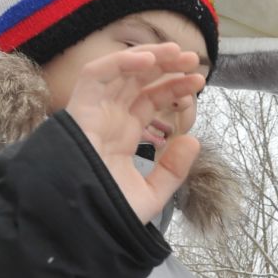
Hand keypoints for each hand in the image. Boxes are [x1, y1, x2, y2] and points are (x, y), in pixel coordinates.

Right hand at [66, 43, 203, 223]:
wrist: (80, 225)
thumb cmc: (109, 214)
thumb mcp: (151, 195)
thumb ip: (173, 170)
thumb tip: (193, 140)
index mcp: (124, 135)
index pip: (150, 100)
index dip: (174, 87)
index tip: (198, 80)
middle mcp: (109, 119)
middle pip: (139, 82)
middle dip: (166, 67)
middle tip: (192, 59)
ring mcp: (94, 113)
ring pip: (119, 72)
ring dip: (148, 57)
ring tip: (177, 52)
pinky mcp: (78, 110)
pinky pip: (96, 75)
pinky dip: (120, 62)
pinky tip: (148, 61)